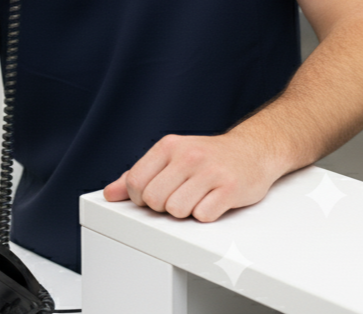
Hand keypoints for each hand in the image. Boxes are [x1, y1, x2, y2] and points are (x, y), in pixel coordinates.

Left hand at [103, 131, 279, 222]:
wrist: (252, 151)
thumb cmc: (208, 157)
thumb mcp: (170, 157)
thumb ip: (138, 175)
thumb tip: (110, 194)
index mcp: (168, 146)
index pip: (136, 182)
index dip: (142, 198)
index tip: (156, 194)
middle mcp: (188, 155)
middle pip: (154, 200)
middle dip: (164, 206)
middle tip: (181, 195)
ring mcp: (209, 171)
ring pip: (176, 211)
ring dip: (186, 212)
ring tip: (197, 197)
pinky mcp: (229, 188)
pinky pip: (202, 216)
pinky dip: (206, 214)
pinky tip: (213, 201)